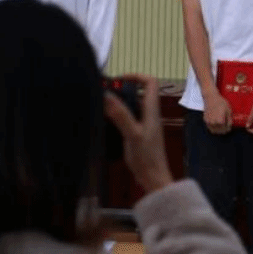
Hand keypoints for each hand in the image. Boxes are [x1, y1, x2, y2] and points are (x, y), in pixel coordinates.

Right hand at [104, 74, 173, 193]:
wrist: (153, 177)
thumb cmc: (146, 156)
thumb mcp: (132, 134)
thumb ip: (121, 115)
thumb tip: (107, 95)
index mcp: (151, 110)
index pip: (150, 82)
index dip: (136, 76)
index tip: (118, 79)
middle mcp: (149, 113)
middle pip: (138, 92)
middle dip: (122, 88)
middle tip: (103, 92)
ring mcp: (143, 123)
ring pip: (131, 104)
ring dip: (118, 101)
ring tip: (100, 103)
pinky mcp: (137, 132)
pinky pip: (127, 116)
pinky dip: (116, 114)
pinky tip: (104, 119)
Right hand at [201, 90, 232, 134]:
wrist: (211, 98)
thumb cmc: (221, 103)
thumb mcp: (228, 110)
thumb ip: (229, 120)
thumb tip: (230, 126)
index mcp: (220, 121)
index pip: (225, 129)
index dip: (228, 129)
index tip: (230, 128)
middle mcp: (213, 123)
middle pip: (219, 132)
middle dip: (223, 131)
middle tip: (226, 129)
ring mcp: (208, 122)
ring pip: (214, 131)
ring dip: (218, 131)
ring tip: (222, 128)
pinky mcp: (205, 120)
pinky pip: (209, 128)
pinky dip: (213, 128)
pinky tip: (216, 125)